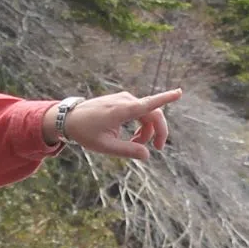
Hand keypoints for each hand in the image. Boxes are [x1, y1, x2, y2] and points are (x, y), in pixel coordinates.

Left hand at [57, 89, 179, 160]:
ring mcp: (123, 99)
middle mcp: (125, 100)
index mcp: (122, 110)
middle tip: (156, 149)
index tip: (180, 92)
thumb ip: (128, 151)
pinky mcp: (121, 101)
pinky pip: (139, 112)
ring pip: (146, 114)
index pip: (149, 103)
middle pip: (153, 114)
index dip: (166, 98)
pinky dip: (140, 125)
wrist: (68, 118)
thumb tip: (147, 155)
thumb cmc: (85, 132)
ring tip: (136, 146)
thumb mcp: (105, 146)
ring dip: (146, 131)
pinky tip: (133, 137)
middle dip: (157, 132)